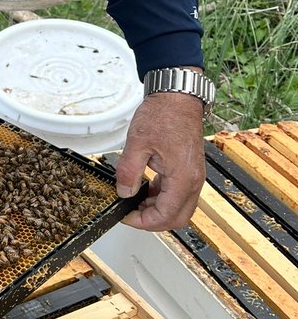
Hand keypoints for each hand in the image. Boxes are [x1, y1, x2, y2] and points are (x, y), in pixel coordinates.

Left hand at [115, 91, 205, 230]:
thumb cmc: (163, 115)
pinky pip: (178, 193)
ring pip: (179, 207)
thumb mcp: (137, 144)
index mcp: (183, 178)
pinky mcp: (189, 170)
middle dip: (153, 221)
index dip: (143, 221)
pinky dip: (162, 197)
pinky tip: (145, 189)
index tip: (125, 216)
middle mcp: (193, 180)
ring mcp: (193, 175)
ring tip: (134, 200)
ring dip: (157, 209)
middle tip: (131, 213)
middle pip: (177, 217)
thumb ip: (129, 172)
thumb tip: (124, 193)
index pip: (166, 215)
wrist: (177, 97)